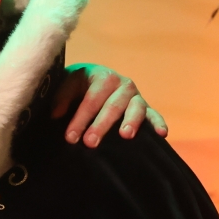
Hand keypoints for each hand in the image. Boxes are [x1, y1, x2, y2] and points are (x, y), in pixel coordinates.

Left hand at [52, 63, 167, 147]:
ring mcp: (135, 96)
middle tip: (90, 143)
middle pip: (112, 105)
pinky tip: (162, 134)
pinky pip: (154, 115)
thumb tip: (56, 115)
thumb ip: (61, 98)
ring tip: (125, 135)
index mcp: (102, 76)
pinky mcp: (145, 107)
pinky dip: (159, 123)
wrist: (92, 79)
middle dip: (101, 125)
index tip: (70, 137)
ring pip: (135, 108)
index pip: (90, 99)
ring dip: (131, 121)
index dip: (80, 119)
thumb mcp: (67, 85)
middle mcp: (121, 84)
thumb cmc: (78, 86)